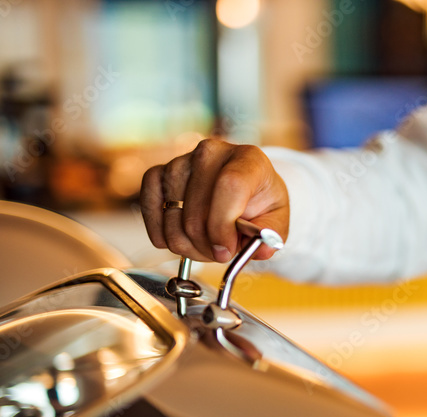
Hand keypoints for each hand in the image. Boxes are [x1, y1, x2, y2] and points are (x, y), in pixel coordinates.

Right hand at [140, 138, 289, 262]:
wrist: (243, 189)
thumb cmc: (260, 204)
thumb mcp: (276, 221)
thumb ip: (271, 236)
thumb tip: (261, 250)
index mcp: (248, 159)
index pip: (229, 186)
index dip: (223, 226)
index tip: (225, 251)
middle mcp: (211, 153)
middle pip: (196, 210)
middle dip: (206, 245)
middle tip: (219, 253)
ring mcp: (182, 161)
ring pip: (172, 215)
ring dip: (185, 243)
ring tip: (204, 245)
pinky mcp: (159, 172)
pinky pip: (149, 205)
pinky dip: (158, 231)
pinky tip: (173, 239)